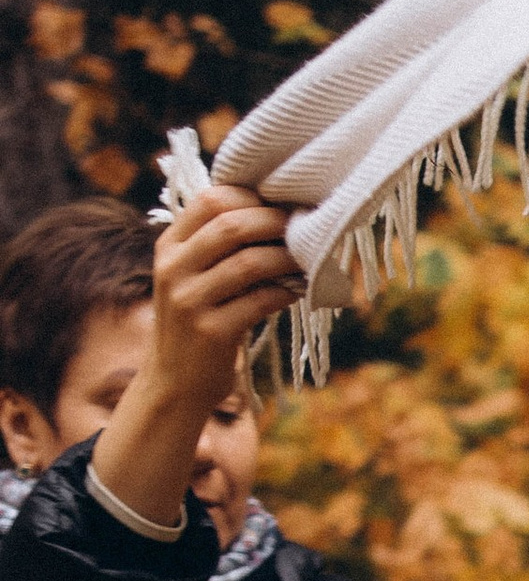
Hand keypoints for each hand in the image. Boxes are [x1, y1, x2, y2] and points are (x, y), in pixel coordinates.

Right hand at [150, 182, 302, 403]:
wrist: (175, 384)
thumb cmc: (195, 324)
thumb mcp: (191, 278)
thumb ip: (215, 248)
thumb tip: (275, 215)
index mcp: (168, 246)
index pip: (209, 200)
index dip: (250, 196)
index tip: (279, 203)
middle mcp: (173, 269)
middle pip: (231, 226)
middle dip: (274, 222)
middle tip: (303, 226)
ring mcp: (189, 301)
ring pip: (249, 263)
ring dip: (286, 258)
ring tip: (307, 258)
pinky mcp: (212, 332)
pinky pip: (260, 301)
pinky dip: (286, 292)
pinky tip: (300, 289)